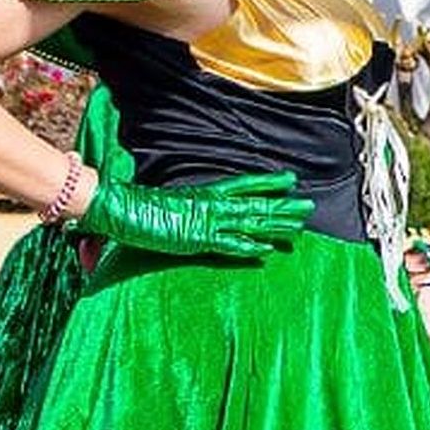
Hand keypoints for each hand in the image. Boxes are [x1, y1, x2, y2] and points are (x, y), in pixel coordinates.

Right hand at [75, 172, 311, 258]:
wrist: (120, 207)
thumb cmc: (139, 207)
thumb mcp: (169, 206)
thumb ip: (184, 210)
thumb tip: (193, 211)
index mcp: (205, 193)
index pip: (245, 184)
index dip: (269, 182)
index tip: (291, 179)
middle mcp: (211, 204)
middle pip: (256, 203)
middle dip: (283, 206)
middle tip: (309, 208)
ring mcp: (206, 220)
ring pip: (250, 221)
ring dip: (275, 226)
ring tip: (299, 229)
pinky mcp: (197, 238)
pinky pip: (228, 244)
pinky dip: (248, 247)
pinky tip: (267, 250)